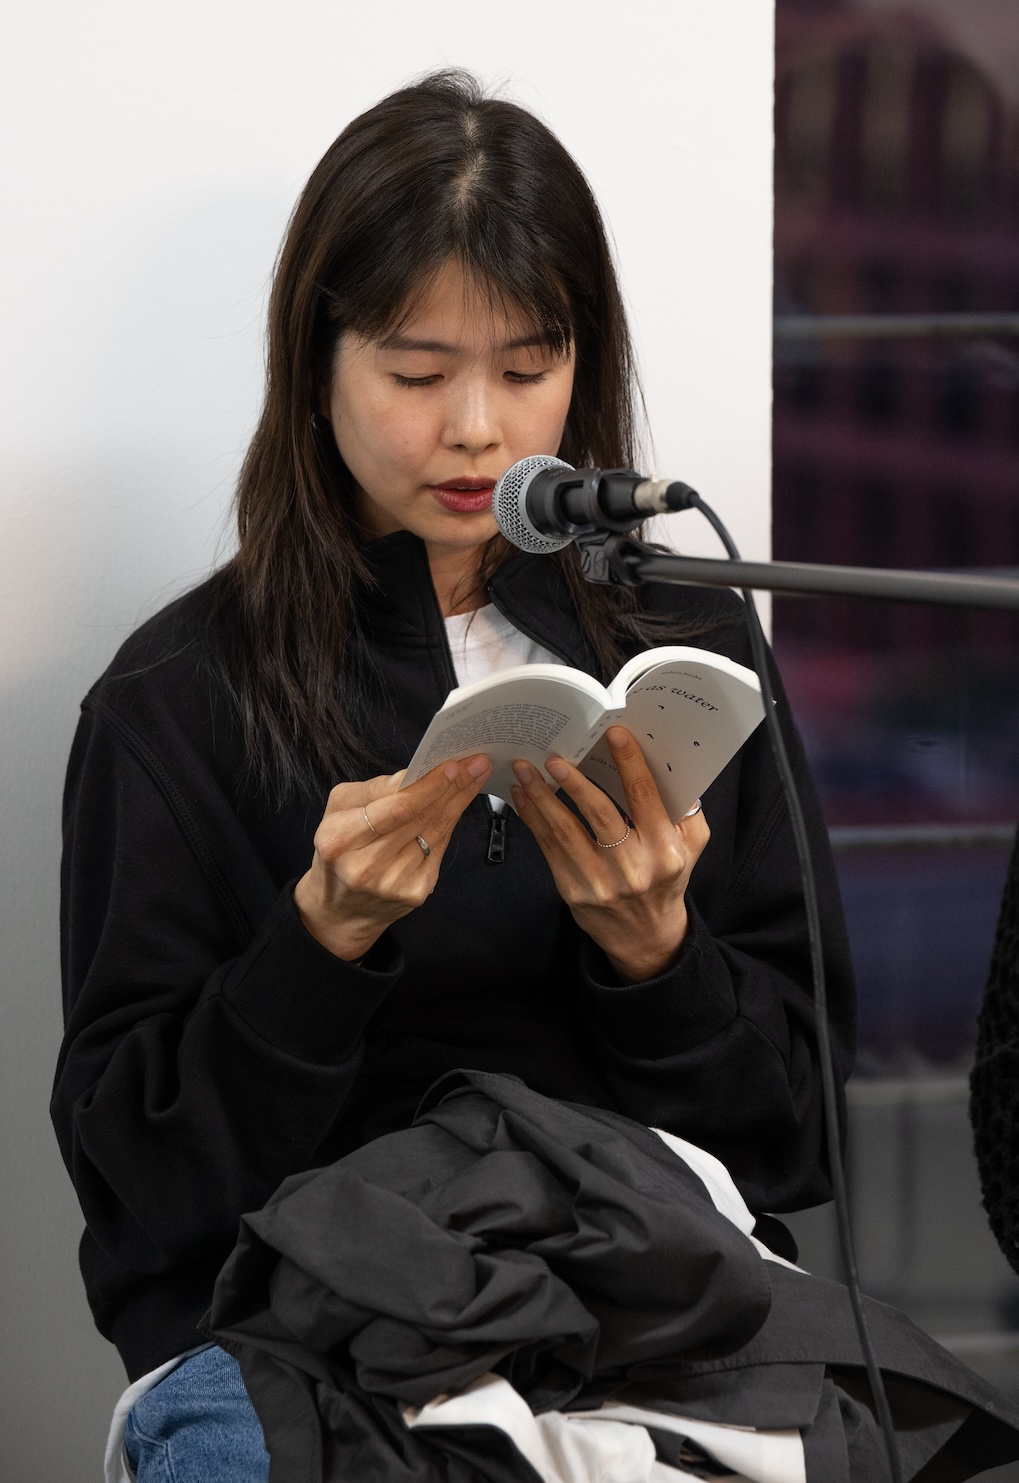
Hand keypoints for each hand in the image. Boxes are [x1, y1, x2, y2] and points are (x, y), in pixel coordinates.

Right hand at [294, 754, 492, 960]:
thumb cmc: (340, 849)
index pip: (396, 809)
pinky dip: (450, 822)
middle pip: (421, 818)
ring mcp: (394, 883)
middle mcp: (367, 866)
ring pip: (436, 831)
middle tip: (477, 763)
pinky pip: (439, 848)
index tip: (453, 765)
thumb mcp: (337, 811)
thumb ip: (372, 790)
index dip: (428, 786)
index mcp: (341, 840)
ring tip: (476, 776)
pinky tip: (459, 803)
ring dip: (458, 801)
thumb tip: (409, 775)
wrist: (341, 908)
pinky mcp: (415, 892)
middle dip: (453, 786)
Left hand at [510, 726, 709, 982]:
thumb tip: (670, 767)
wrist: (644, 935)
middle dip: (575, 783)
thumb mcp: (691, 847)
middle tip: (555, 757)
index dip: (630, 764)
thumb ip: (686, 811)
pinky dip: (533, 819)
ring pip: (566, 831)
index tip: (615, 735)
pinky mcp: (571, 890)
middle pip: (600, 815)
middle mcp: (631, 868)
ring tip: (525, 770)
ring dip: (542, 797)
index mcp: (664, 852)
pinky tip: (523, 797)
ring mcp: (598, 882)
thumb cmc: (667, 879)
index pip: (645, 800)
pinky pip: (548, 848)